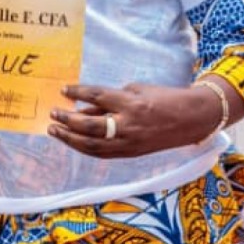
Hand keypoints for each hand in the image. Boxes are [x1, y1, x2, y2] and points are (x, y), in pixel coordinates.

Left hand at [47, 82, 217, 158]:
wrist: (190, 119)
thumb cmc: (164, 98)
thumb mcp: (136, 90)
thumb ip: (110, 100)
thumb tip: (84, 107)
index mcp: (130, 103)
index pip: (97, 96)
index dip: (77, 93)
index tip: (62, 90)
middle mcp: (128, 125)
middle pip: (89, 126)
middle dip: (67, 120)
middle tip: (53, 114)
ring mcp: (129, 143)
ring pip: (92, 145)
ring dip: (70, 138)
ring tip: (55, 130)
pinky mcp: (131, 153)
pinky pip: (102, 153)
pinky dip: (85, 148)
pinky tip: (73, 141)